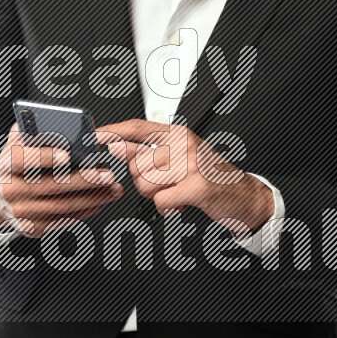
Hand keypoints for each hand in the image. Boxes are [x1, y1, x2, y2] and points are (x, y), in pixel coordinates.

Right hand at [0, 123, 123, 238]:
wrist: (0, 197)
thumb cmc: (17, 166)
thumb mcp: (17, 145)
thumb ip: (33, 130)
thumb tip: (60, 120)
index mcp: (6, 165)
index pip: (22, 159)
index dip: (44, 156)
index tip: (68, 155)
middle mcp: (10, 190)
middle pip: (51, 185)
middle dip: (84, 180)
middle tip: (107, 174)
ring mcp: (20, 212)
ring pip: (61, 206)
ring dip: (92, 198)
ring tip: (112, 189)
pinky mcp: (30, 227)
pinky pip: (62, 220)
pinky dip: (83, 211)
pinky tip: (99, 202)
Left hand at [94, 119, 273, 234]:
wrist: (242, 195)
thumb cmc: (208, 176)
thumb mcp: (177, 158)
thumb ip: (146, 152)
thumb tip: (115, 146)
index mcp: (177, 134)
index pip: (137, 128)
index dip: (113, 132)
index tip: (94, 136)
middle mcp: (184, 143)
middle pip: (136, 165)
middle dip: (144, 182)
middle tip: (167, 184)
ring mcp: (192, 163)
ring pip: (146, 184)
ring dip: (157, 196)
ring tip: (176, 192)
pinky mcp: (198, 185)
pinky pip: (161, 200)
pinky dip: (167, 208)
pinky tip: (180, 203)